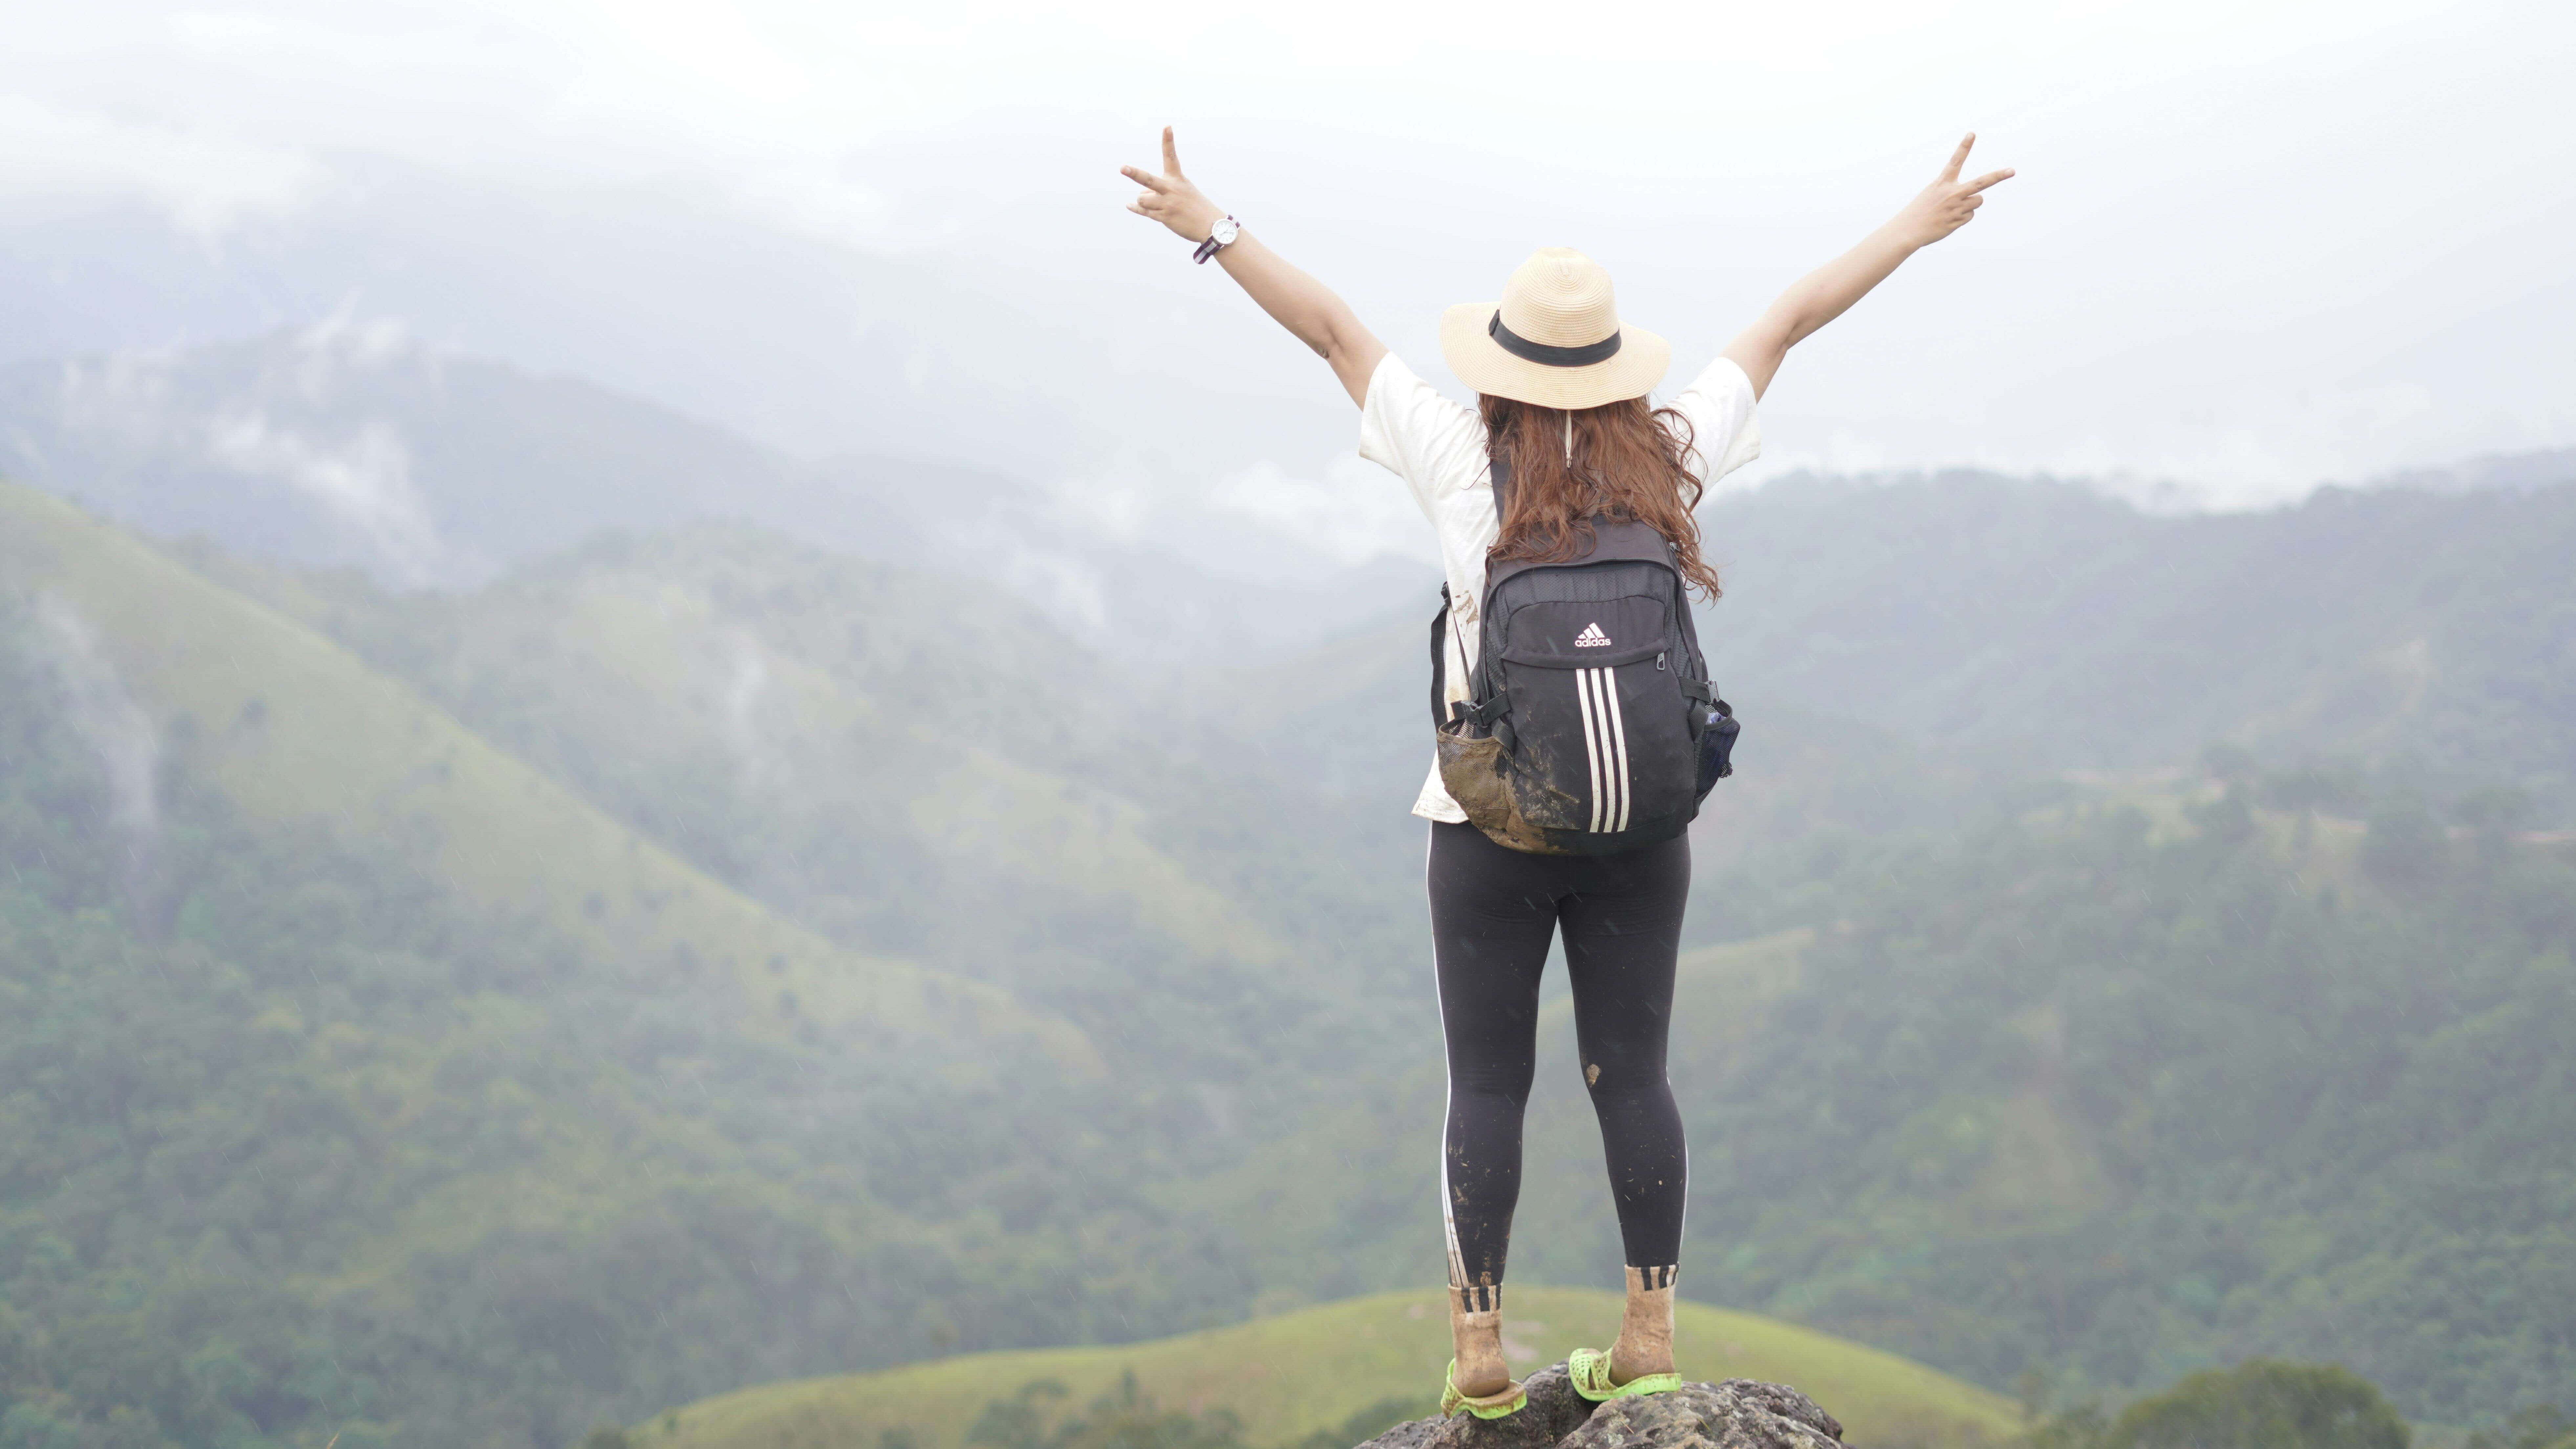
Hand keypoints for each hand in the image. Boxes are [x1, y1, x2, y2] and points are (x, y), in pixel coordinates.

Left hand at [1121, 127, 1225, 243]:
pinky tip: (1130, 205)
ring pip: (1142, 198)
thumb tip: (1141, 196)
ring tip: (1157, 204)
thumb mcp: (1181, 191)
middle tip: (1122, 168)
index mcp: (1178, 178)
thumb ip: (1160, 190)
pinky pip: (1143, 211)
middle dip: (1134, 173)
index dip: (1168, 141)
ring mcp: (1167, 203)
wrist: (1210, 226)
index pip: (1171, 156)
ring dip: (1144, 200)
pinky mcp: (1164, 217)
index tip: (1167, 126)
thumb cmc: (1195, 206)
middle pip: (1148, 179)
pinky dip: (1136, 208)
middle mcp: (1171, 189)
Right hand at [1892, 134, 2014, 248]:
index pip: (1955, 161)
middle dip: (1998, 176)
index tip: (1972, 134)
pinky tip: (1948, 220)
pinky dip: (1962, 217)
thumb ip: (1954, 192)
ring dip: (1971, 204)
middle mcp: (1951, 193)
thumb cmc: (1920, 210)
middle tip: (2012, 171)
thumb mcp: (1933, 194)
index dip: (1964, 147)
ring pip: (1978, 201)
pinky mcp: (1957, 221)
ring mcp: (1956, 208)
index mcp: (1942, 183)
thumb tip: (1976, 200)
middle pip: (1981, 183)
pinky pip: (1970, 216)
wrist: (1908, 230)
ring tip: (1953, 209)